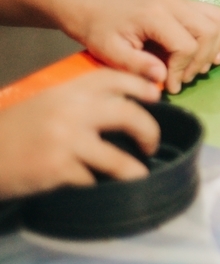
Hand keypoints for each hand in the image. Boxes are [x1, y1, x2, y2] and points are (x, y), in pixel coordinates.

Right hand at [0, 70, 160, 199]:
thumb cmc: (17, 131)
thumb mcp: (48, 103)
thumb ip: (82, 100)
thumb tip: (128, 104)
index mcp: (69, 90)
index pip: (115, 78)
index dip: (141, 85)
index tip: (157, 97)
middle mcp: (72, 111)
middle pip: (130, 115)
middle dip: (150, 132)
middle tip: (151, 144)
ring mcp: (66, 142)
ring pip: (119, 159)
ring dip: (134, 171)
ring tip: (138, 174)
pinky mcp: (58, 170)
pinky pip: (93, 181)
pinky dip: (100, 186)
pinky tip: (100, 186)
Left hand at [64, 0, 219, 93]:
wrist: (95, 10)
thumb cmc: (101, 32)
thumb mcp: (110, 52)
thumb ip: (136, 65)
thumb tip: (163, 77)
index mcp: (154, 16)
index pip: (185, 45)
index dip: (181, 70)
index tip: (171, 86)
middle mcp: (174, 3)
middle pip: (208, 32)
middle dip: (201, 60)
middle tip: (184, 77)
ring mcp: (182, 0)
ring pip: (217, 20)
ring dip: (212, 46)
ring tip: (196, 66)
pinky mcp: (186, 3)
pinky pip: (214, 15)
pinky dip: (216, 34)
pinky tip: (206, 51)